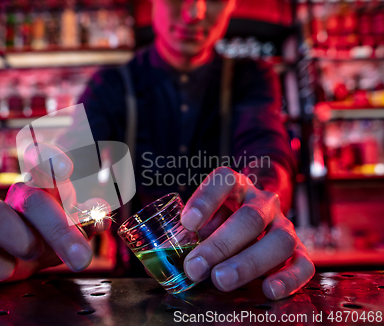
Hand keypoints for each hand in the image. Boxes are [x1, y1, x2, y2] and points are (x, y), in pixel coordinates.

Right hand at [0, 143, 110, 281]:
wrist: (28, 256)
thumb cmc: (56, 232)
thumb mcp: (78, 225)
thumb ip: (90, 220)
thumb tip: (102, 220)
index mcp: (46, 184)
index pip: (44, 161)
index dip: (52, 159)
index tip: (66, 169)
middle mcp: (19, 197)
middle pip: (32, 200)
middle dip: (59, 231)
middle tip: (81, 257)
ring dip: (21, 240)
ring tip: (36, 254)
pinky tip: (9, 269)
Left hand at [181, 167, 313, 299]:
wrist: (257, 220)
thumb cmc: (221, 220)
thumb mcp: (204, 218)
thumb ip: (188, 235)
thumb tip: (169, 263)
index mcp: (236, 186)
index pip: (223, 181)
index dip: (205, 201)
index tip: (187, 223)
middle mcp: (263, 202)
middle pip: (250, 218)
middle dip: (220, 246)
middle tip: (196, 267)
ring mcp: (284, 224)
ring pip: (279, 241)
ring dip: (248, 264)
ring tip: (221, 280)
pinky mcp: (299, 250)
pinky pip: (303, 264)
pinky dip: (288, 279)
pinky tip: (269, 290)